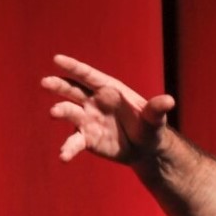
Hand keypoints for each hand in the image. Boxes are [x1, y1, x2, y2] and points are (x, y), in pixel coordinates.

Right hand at [41, 54, 174, 163]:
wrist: (145, 149)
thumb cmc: (149, 126)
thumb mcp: (155, 119)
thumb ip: (156, 109)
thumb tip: (169, 100)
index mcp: (109, 90)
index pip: (88, 75)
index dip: (73, 67)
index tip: (57, 60)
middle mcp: (93, 102)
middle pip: (72, 90)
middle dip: (59, 85)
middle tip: (46, 83)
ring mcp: (87, 119)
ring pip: (69, 112)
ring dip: (61, 112)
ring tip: (53, 113)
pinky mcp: (86, 139)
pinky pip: (74, 142)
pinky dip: (68, 148)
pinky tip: (63, 156)